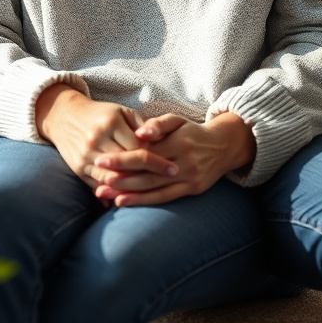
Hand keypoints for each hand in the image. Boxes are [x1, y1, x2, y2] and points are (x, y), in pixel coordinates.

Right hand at [34, 85, 176, 194]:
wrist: (64, 116)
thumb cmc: (100, 113)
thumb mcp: (121, 111)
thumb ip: (142, 125)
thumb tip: (162, 142)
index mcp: (110, 123)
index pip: (138, 148)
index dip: (157, 160)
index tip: (173, 168)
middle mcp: (96, 140)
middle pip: (127, 166)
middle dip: (149, 176)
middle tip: (169, 183)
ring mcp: (85, 156)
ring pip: (113, 179)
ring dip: (133, 189)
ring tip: (152, 195)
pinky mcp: (77, 168)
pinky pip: (98, 185)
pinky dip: (114, 193)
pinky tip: (129, 199)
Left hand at [90, 112, 255, 207]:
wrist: (223, 146)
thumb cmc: (192, 131)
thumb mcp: (177, 120)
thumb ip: (158, 125)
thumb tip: (140, 133)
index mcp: (177, 142)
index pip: (145, 153)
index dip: (122, 159)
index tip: (101, 161)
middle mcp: (184, 162)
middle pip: (147, 173)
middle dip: (121, 179)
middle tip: (98, 183)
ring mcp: (189, 178)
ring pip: (155, 188)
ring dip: (129, 194)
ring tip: (106, 196)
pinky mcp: (192, 189)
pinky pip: (166, 197)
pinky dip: (145, 201)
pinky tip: (126, 202)